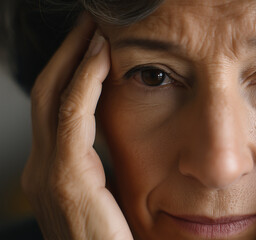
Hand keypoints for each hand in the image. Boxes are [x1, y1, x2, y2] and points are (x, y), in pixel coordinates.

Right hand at [21, 14, 132, 239]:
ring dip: (74, 58)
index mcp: (56, 174)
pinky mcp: (67, 179)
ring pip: (55, 97)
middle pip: (48, 95)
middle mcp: (43, 170)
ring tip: (93, 30)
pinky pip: (74, 115)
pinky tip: (102, 55)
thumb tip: (122, 141)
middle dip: (67, 55)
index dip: (71, 72)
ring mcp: (49, 174)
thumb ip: (107, 171)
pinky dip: (85, 80)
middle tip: (88, 25)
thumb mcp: (108, 201)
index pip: (57, 109)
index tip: (93, 44)